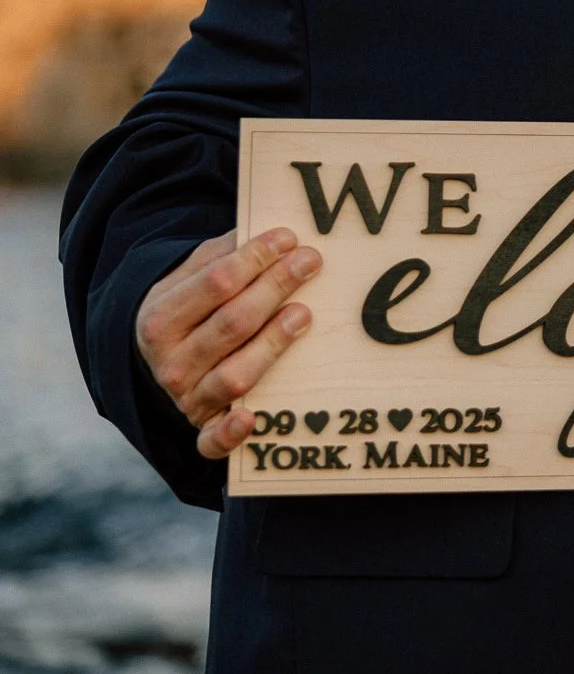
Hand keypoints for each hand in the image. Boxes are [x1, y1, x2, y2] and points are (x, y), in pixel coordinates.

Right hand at [135, 228, 320, 459]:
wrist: (162, 362)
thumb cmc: (192, 311)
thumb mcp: (192, 278)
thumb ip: (222, 254)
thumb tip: (268, 233)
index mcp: (160, 318)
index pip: (216, 283)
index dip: (256, 258)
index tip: (290, 238)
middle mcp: (170, 362)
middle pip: (233, 323)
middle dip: (275, 287)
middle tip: (311, 262)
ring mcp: (186, 399)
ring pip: (235, 374)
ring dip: (273, 343)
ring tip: (304, 313)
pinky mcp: (203, 430)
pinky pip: (212, 441)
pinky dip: (229, 433)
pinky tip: (250, 418)